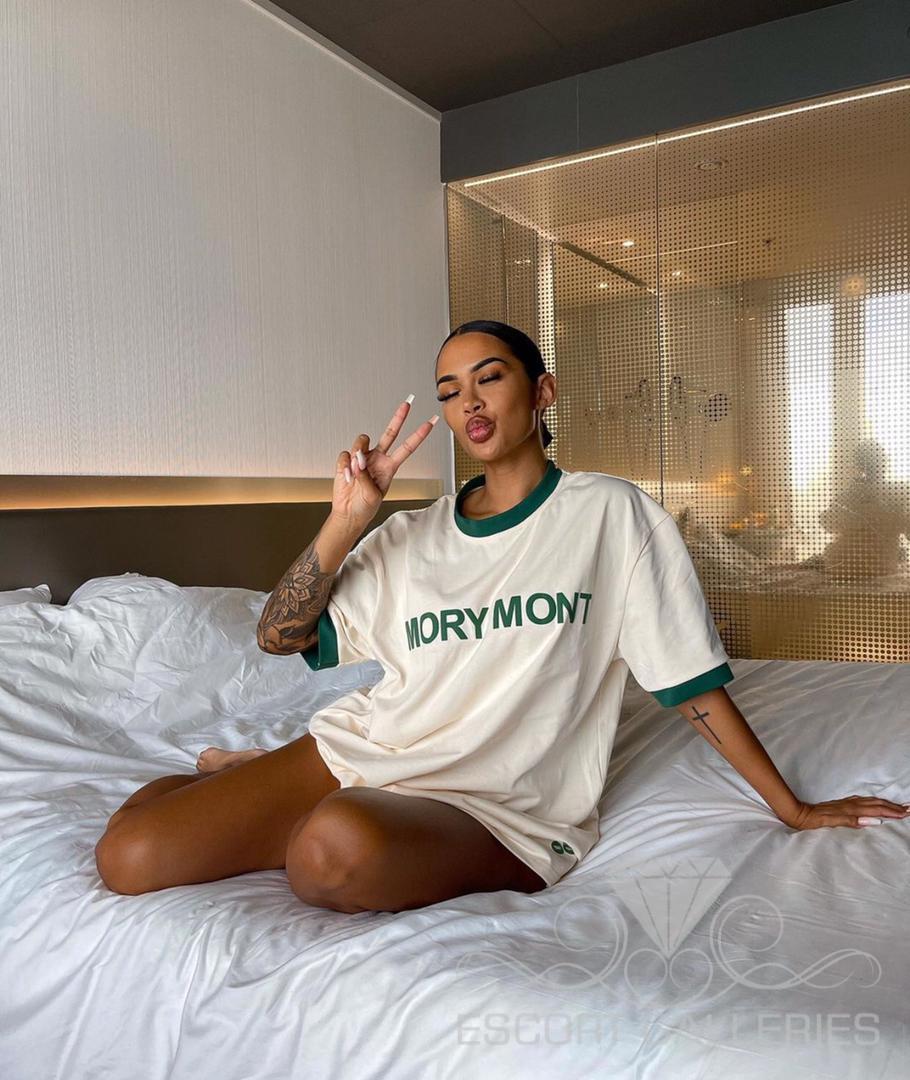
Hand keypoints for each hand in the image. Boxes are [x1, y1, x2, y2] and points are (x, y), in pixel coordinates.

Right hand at [331, 399, 437, 530]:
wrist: (348, 513)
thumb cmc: (365, 507)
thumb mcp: (372, 494)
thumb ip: (366, 475)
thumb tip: (357, 460)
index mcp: (390, 467)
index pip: (407, 448)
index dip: (418, 436)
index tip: (430, 424)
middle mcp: (378, 458)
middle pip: (390, 433)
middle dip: (398, 418)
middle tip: (407, 404)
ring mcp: (362, 458)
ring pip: (362, 441)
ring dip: (357, 455)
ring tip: (356, 471)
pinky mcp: (347, 461)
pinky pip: (345, 455)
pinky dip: (345, 466)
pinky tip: (347, 476)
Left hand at [784, 795, 909, 829]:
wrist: (799, 813)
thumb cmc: (814, 820)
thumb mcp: (832, 822)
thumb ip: (851, 821)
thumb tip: (872, 820)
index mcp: (851, 809)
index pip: (876, 810)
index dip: (892, 812)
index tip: (906, 813)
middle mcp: (850, 804)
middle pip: (876, 804)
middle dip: (893, 806)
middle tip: (908, 809)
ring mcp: (846, 803)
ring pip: (871, 801)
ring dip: (885, 803)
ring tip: (897, 806)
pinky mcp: (842, 805)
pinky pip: (863, 802)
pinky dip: (874, 802)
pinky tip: (874, 803)